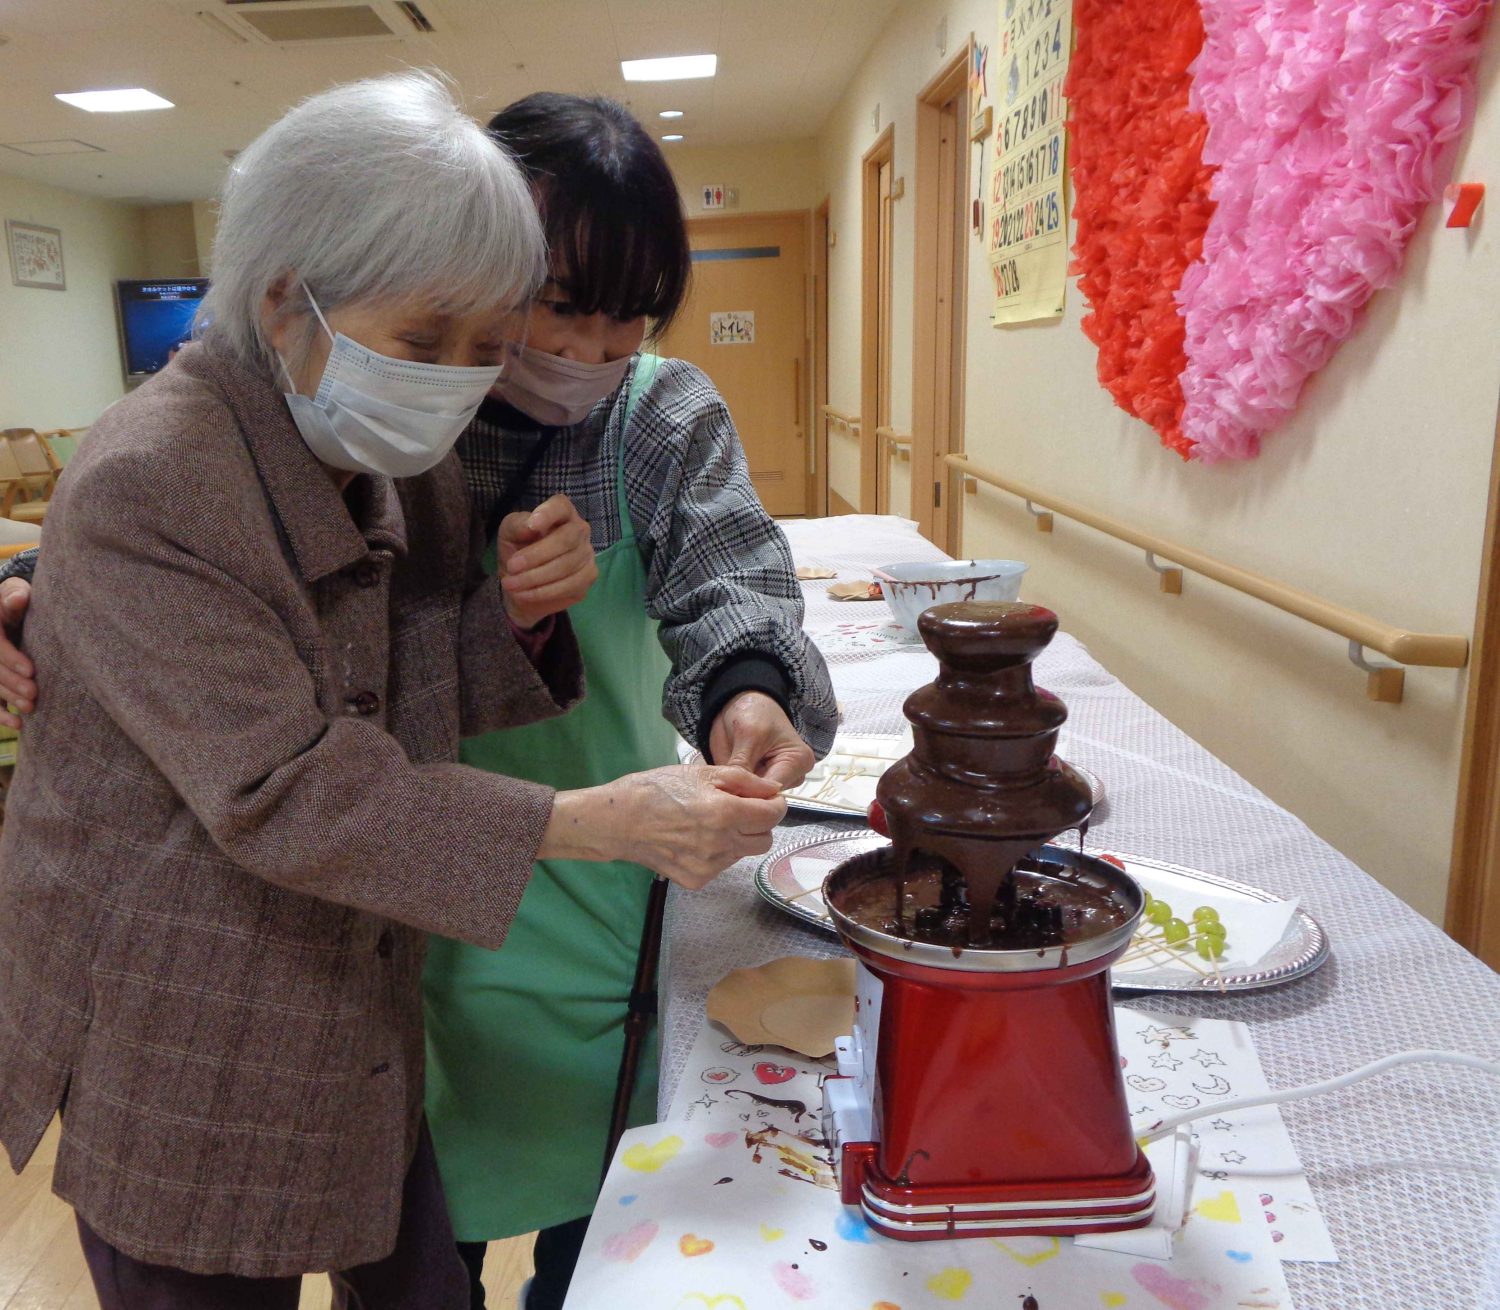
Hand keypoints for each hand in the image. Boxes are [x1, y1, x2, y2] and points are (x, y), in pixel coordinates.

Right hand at [0, 578, 34, 728]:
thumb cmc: (15, 600)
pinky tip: (16, 724)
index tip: (32, 670)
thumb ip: (15, 596)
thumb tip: (20, 598)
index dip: (10, 658)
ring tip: (29, 709)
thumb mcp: (13, 593)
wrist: (6, 610)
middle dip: (11, 683)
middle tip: (34, 694)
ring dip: (7, 700)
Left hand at [498, 494, 596, 629]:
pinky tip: (525, 594)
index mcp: (561, 513)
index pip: (561, 506)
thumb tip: (530, 525)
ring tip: (511, 584)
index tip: (532, 525)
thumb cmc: (518, 551)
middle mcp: (579, 530)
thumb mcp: (509, 534)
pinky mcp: (588, 576)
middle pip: (566, 539)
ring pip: (567, 566)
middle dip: (536, 555)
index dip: (548, 514)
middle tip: (512, 567)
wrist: (523, 585)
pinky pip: (570, 585)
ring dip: (535, 577)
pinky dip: (544, 591)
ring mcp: (587, 553)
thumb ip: (517, 525)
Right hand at [544, 765, 786, 889]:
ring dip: (737, 838)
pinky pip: (721, 866)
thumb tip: (773, 791)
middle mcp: (721, 844)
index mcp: (725, 814)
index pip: (772, 815)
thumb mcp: (701, 773)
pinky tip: (695, 839)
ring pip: (742, 853)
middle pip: (764, 840)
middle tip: (739, 809)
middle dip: (759, 824)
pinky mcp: (696, 880)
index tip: (768, 799)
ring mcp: (709, 866)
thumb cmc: (657, 790)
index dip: (775, 805)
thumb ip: (744, 781)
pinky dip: (717, 853)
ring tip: (709, 823)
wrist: (618, 821)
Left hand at [708, 691, 814, 789]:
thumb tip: (733, 794)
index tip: (726, 796)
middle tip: (719, 793)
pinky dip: (733, 791)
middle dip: (743, 796)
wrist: (741, 701)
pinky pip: (745, 794)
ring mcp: (775, 781)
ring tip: (720, 786)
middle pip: (766, 798)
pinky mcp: (760, 782)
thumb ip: (741, 764)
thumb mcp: (747, 734)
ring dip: (737, 794)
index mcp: (798, 762)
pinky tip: (722, 785)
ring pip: (755, 799)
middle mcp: (792, 777)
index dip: (750, 795)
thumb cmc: (752, 711)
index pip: (774, 790)